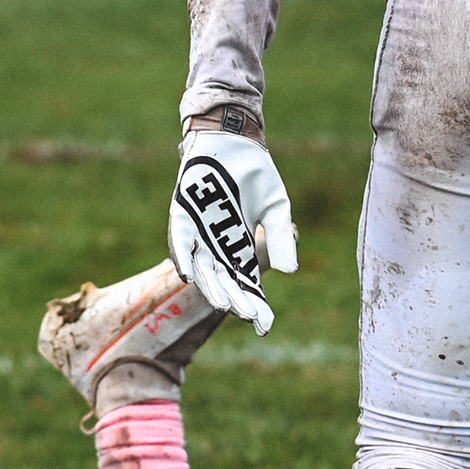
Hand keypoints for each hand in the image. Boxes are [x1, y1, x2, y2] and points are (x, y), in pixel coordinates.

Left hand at [170, 130, 294, 333]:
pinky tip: (188, 276)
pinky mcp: (182, 216)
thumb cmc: (255, 175)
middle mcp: (219, 247)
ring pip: (203, 269)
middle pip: (226, 282)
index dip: (257, 305)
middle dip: (236, 300)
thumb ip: (280, 237)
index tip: (264, 326)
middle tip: (246, 315)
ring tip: (222, 305)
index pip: (250, 284)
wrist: (234, 142)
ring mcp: (199, 233)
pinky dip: (183, 258)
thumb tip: (290, 271)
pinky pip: (179, 242)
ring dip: (211, 287)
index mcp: (243, 248)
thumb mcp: (276, 208)